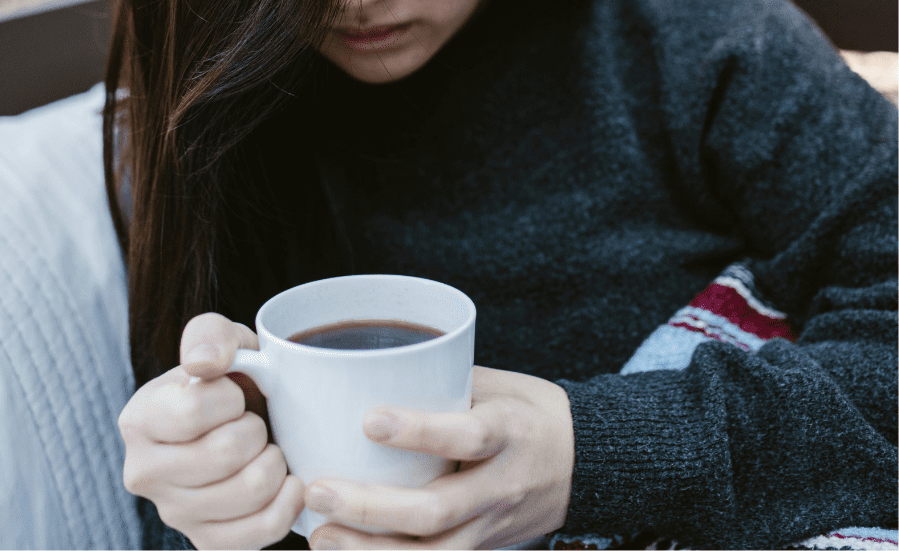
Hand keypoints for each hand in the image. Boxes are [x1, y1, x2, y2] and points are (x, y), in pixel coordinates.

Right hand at [118, 312, 305, 549]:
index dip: (231, 398)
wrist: (246, 419)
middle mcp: (144, 473)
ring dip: (276, 462)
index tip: (235, 394)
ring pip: (250, 491)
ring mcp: (174, 514)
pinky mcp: (207, 541)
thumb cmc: (233, 378)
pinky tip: (286, 482)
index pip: (194, 411)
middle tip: (254, 423)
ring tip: (267, 449)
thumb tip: (203, 364)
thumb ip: (210, 336)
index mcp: (139, 419)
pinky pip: (262, 532)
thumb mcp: (222, 342)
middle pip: (226, 453)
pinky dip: (288, 502)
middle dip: (257, 429)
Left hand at [303, 366, 573, 549]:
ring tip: (321, 537)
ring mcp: (494, 524)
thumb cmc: (530, 411)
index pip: (466, 436)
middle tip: (318, 490)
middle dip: (371, 506)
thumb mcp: (497, 385)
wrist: (587, 462)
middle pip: (437, 509)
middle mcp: (503, 484)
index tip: (369, 420)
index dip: (419, 431)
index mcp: (510, 431)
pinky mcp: (487, 548)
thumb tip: (373, 373)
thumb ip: (445, 384)